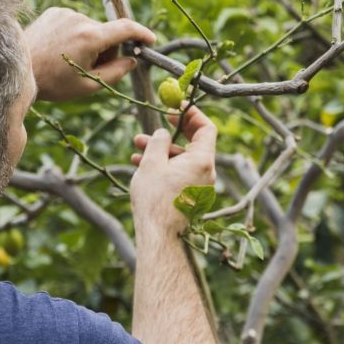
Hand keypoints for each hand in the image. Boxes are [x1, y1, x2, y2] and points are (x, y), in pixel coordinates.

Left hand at [24, 7, 155, 101]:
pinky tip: (61, 49)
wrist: (18, 69)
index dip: (142, 34)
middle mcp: (80, 19)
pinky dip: (77, 35)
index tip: (150, 40)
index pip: (126, 28)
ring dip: (91, 43)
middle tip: (93, 69)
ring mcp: (67, 13)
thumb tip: (133, 60)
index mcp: (91, 38)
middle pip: (108, 33)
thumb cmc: (53, 82)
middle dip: (108, 50)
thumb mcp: (89, 85)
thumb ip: (116, 72)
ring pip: (92, 28)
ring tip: (71, 61)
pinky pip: (77, 23)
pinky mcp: (56, 11)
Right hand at [129, 105, 217, 234]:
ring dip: (162, 150)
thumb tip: (162, 133)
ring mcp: (199, 186)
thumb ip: (158, 141)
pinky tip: (141, 164)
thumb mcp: (152, 162)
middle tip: (157, 122)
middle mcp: (206, 173)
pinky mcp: (190, 197)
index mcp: (203, 161)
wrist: (159, 236)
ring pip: (182, 160)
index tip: (176, 108)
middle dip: (171, 132)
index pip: (206, 128)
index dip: (192, 114)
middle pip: (194, 143)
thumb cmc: (155, 199)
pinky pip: (179, 174)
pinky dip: (164, 166)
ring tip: (137, 145)